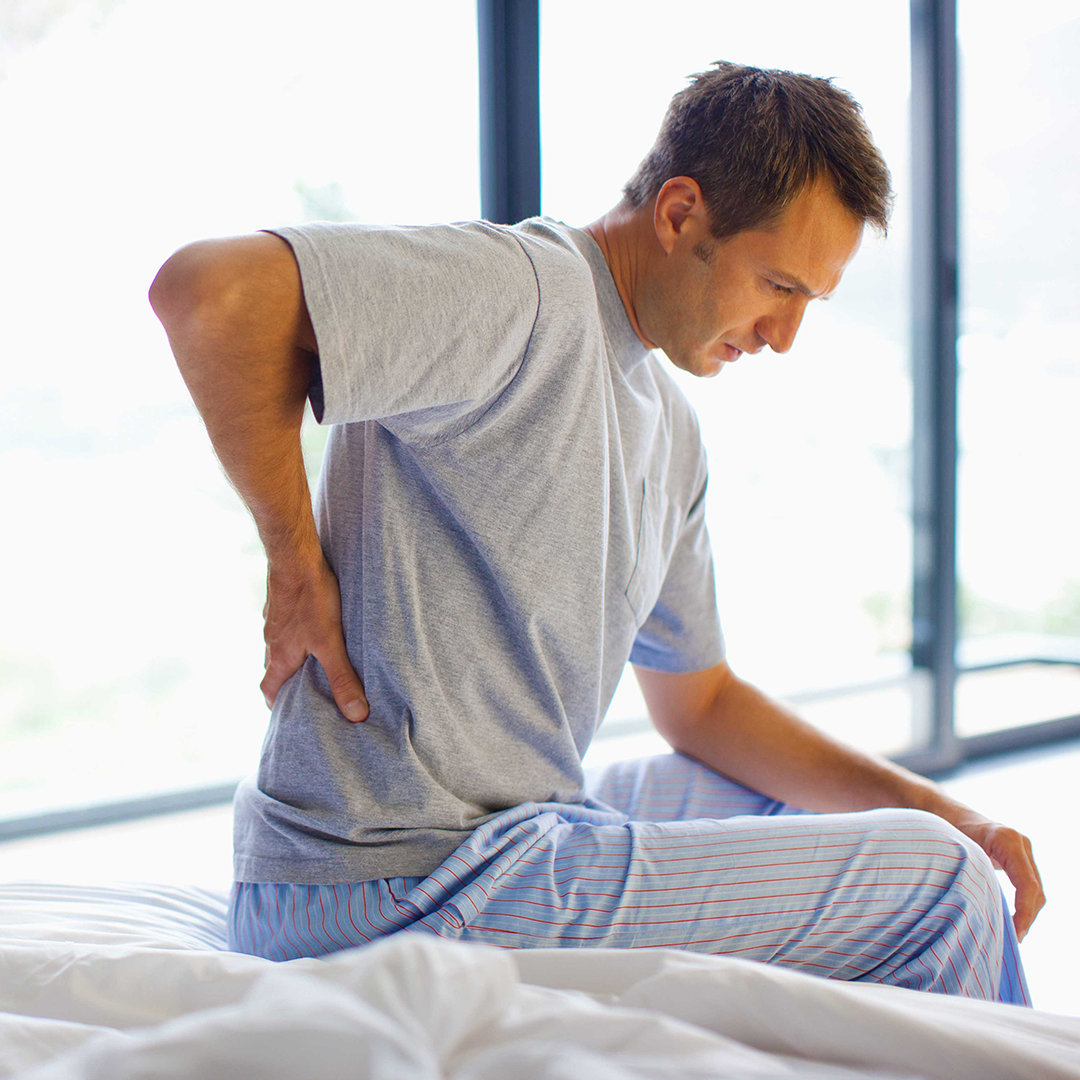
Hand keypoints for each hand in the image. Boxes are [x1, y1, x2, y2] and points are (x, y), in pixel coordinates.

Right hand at [259, 553, 368, 721]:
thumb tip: (356, 715)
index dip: (276, 705)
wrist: (295, 557)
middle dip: (287, 684)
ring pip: (279, 647)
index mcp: (279, 657)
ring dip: (292, 658)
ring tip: (315, 662)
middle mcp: (271, 641)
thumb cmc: (311, 600)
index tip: (288, 714)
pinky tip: (313, 628)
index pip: (268, 690)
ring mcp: (274, 621)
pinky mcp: (281, 603)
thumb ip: (342, 678)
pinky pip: (285, 626)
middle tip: (306, 691)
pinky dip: (296, 635)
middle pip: (273, 670)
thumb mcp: (331, 643)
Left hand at [932, 801, 1044, 941]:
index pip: (1027, 884)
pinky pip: (1028, 884)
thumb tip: (979, 915)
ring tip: (1012, 934)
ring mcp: (1021, 848)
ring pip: (1035, 890)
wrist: (943, 812)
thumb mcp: (957, 854)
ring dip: (1027, 913)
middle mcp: (1019, 842)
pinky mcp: (1018, 856)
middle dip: (1027, 917)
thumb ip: (971, 878)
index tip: (1015, 934)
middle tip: (1013, 940)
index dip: (1024, 913)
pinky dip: (1023, 904)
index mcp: (1006, 840)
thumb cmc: (945, 831)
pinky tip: (1012, 919)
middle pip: (1035, 890)